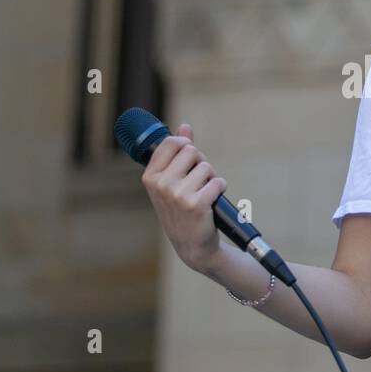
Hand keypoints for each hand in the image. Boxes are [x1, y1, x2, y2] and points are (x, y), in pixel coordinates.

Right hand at [140, 122, 228, 273]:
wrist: (192, 244)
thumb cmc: (182, 210)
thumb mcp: (173, 181)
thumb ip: (178, 152)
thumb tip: (185, 127)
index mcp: (150, 176)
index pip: (172, 142)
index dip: (187, 147)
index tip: (189, 160)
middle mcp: (160, 184)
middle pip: (192, 151)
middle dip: (201, 163)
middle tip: (199, 182)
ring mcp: (177, 194)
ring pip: (206, 166)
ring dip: (211, 178)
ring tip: (204, 193)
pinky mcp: (196, 204)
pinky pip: (218, 181)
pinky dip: (220, 188)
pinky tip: (212, 202)